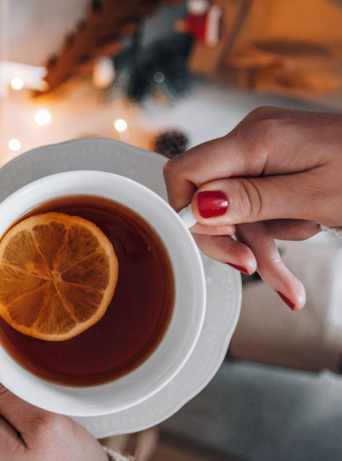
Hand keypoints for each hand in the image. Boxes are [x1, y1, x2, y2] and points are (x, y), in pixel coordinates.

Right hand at [164, 107, 341, 309]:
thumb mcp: (314, 196)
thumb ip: (251, 200)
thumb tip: (196, 207)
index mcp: (257, 138)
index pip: (185, 170)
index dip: (186, 210)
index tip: (213, 239)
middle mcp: (252, 137)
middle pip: (206, 195)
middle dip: (228, 239)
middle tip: (249, 267)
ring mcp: (263, 149)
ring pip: (234, 208)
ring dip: (258, 246)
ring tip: (287, 283)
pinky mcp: (274, 161)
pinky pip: (255, 203)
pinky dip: (270, 234)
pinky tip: (286, 271)